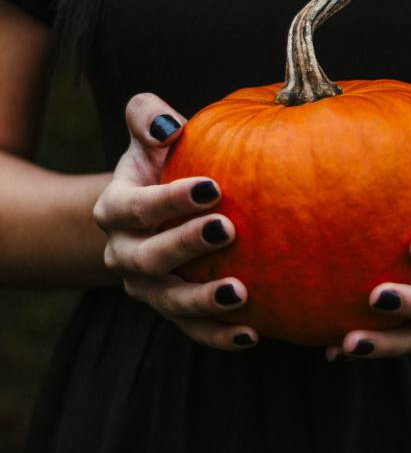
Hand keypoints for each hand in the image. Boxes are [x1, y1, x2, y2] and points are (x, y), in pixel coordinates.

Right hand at [93, 93, 257, 350]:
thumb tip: (170, 124)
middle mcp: (124, 253)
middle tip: (227, 228)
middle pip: (148, 258)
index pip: (136, 206)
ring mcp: (147, 288)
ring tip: (239, 292)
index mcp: (115, 210)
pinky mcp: (172, 312)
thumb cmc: (160, 164)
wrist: (153, 214)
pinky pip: (193, 331)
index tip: (212, 187)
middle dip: (185, 245)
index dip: (170, 199)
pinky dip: (219, 336)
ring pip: (168, 302)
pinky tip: (252, 334)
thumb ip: (147, 116)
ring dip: (202, 301)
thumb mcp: (148, 137)